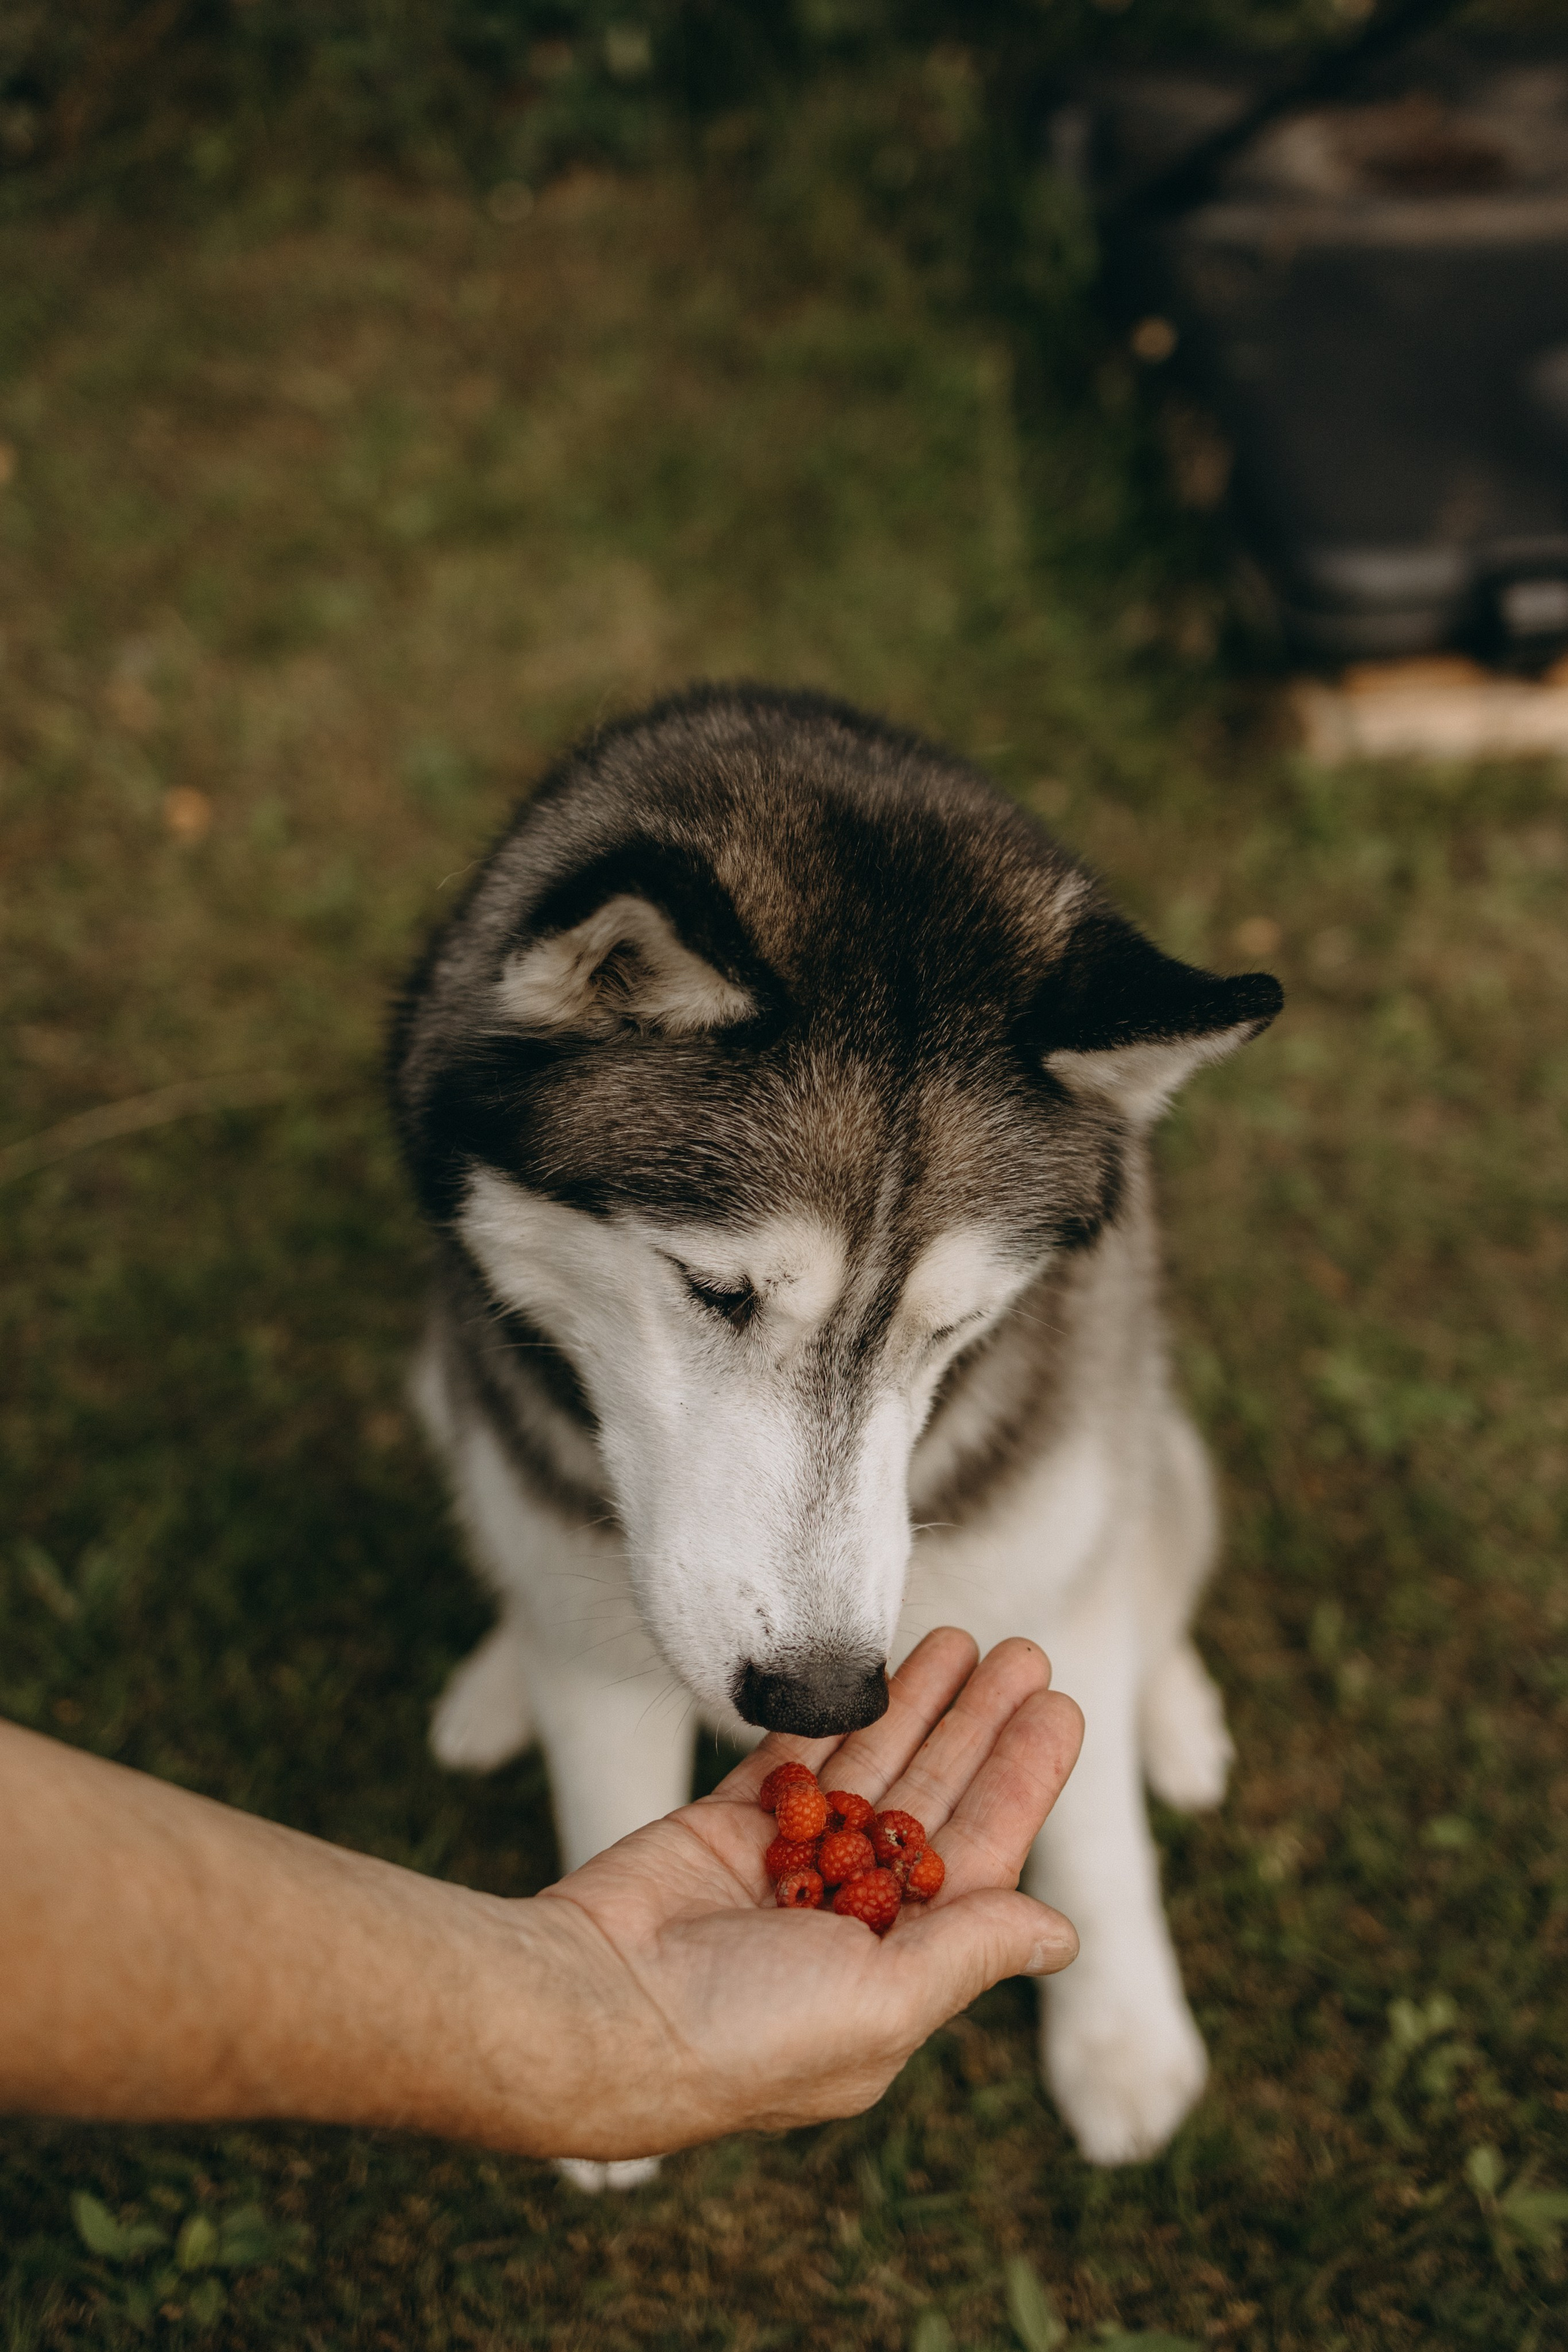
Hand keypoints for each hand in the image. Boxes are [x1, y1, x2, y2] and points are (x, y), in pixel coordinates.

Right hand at [519, 1629, 1082, 2158]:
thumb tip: (1063, 1933)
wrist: (592, 2009)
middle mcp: (846, 1921)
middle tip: (1025, 1651)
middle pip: (931, 1801)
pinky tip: (873, 1665)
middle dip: (979, 1727)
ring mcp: (782, 1869)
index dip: (1021, 1781)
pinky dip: (833, 1714)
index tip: (1060, 1710)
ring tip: (964, 1637)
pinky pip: (793, 1758)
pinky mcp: (724, 1828)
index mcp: (895, 1973)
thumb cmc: (743, 2033)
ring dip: (916, 1705)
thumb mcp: (883, 2003)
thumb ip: (971, 1951)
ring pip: (868, 1767)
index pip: (979, 1859)